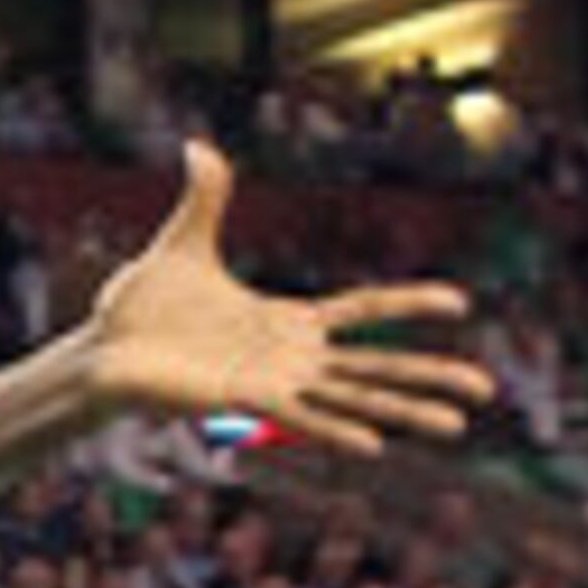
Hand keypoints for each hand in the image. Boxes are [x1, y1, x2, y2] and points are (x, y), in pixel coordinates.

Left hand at [86, 140, 493, 454]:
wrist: (100, 348)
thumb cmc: (141, 306)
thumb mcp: (181, 243)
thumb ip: (204, 198)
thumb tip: (197, 144)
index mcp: (284, 319)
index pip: (363, 312)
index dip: (409, 305)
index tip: (462, 303)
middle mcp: (289, 356)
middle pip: (376, 365)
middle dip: (431, 374)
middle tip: (488, 388)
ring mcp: (270, 381)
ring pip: (351, 397)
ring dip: (403, 410)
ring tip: (456, 424)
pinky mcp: (240, 401)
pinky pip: (299, 417)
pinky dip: (336, 427)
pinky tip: (375, 443)